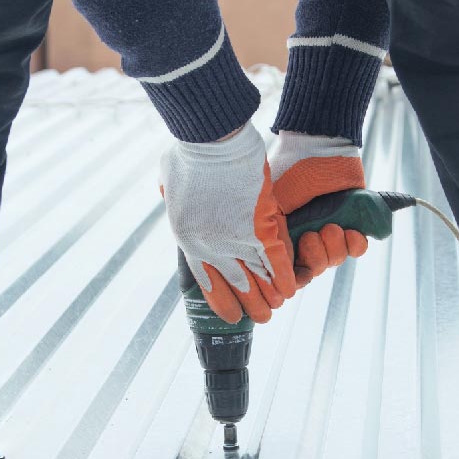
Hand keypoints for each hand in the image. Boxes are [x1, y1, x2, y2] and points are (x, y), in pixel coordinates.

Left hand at [161, 124, 296, 324]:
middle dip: (250, 305)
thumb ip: (173, 194)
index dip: (222, 300)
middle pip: (235, 286)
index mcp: (189, 239)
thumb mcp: (169, 182)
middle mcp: (213, 246)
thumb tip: (168, 191)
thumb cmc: (188, 153)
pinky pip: (277, 259)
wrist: (211, 140)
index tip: (233, 314)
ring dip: (269, 296)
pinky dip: (285, 275)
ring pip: (258, 278)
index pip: (207, 281)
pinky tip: (291, 289)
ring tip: (277, 307)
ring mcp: (238, 238)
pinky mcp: (262, 226)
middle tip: (261, 317)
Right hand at [270, 132, 369, 286]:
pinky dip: (356, 244)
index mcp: (282, 235)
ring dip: (334, 248)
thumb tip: (278, 279)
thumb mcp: (270, 209)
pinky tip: (351, 232)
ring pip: (334, 260)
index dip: (294, 277)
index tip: (296, 273)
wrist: (316, 146)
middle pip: (313, 269)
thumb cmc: (288, 174)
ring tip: (331, 226)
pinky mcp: (351, 221)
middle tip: (311, 236)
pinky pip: (357, 248)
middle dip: (315, 258)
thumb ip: (271, 242)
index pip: (288, 271)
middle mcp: (304, 235)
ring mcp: (328, 228)